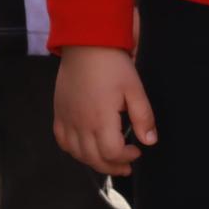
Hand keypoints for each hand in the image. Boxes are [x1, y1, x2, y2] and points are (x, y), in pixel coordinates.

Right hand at [54, 46, 155, 175]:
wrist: (85, 43)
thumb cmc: (112, 63)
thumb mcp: (134, 88)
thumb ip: (142, 117)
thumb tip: (149, 141)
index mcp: (100, 119)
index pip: (111, 153)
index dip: (126, 157)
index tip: (137, 151)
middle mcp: (80, 123)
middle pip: (94, 158)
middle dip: (112, 166)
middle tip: (126, 165)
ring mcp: (67, 119)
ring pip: (77, 154)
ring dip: (94, 161)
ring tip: (108, 158)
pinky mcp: (59, 112)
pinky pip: (62, 141)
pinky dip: (73, 150)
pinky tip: (85, 147)